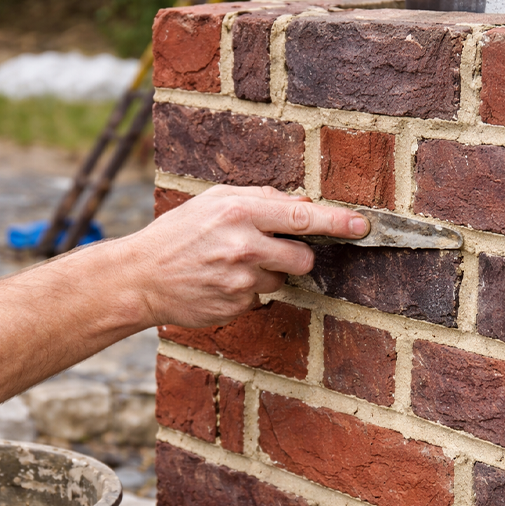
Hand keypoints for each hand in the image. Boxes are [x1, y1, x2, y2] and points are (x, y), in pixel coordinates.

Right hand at [120, 185, 368, 327]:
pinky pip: (261, 299)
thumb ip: (261, 199)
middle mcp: (244, 246)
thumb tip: (303, 206)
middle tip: (268, 250)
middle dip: (296, 256)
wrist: (141, 277)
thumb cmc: (179, 233)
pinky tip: (221, 283)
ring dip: (267, 274)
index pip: (303, 218)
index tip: (363, 226)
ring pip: (282, 281)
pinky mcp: (236, 306)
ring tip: (231, 266)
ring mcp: (240, 281)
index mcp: (240, 212)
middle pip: (303, 258)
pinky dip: (248, 292)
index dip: (338, 223)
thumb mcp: (214, 200)